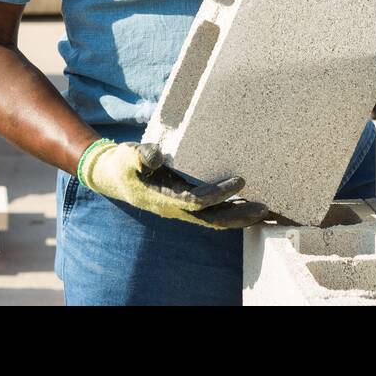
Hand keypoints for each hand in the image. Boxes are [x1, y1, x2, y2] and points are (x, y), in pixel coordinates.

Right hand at [77, 139, 267, 229]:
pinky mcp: (183, 203)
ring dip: (238, 217)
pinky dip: (229, 211)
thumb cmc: (122, 164)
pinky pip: (210, 213)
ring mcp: (180, 208)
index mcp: (163, 198)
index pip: (197, 201)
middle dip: (238, 215)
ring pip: (214, 219)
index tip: (239, 181)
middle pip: (212, 219)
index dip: (219, 193)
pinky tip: (244, 206)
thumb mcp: (127, 156)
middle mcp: (175, 208)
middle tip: (265, 208)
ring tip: (263, 211)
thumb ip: (141, 155)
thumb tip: (156, 157)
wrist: (110, 175)